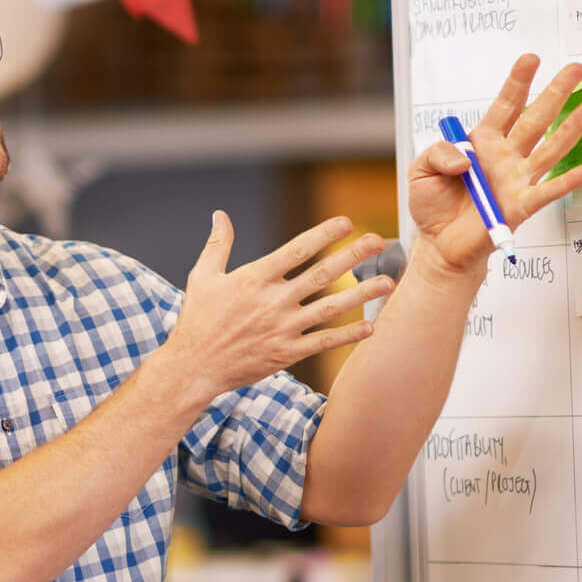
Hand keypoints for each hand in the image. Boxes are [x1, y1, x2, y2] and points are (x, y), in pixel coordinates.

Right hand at [163, 213, 395, 401]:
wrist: (194, 366)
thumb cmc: (197, 320)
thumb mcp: (202, 277)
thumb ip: (218, 244)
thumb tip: (220, 214)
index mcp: (254, 278)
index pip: (296, 250)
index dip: (324, 234)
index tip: (347, 223)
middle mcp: (273, 301)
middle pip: (321, 274)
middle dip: (353, 256)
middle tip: (379, 242)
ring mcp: (282, 328)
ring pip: (329, 308)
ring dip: (361, 294)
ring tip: (387, 282)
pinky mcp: (286, 353)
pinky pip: (323, 342)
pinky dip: (347, 335)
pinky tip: (369, 326)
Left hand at [408, 56, 581, 278]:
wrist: (438, 244)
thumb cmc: (433, 205)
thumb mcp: (421, 170)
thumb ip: (438, 154)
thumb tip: (466, 157)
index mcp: (482, 141)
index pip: (504, 106)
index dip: (517, 82)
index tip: (531, 59)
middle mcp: (505, 155)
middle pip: (536, 118)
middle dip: (556, 92)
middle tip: (577, 68)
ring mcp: (517, 179)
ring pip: (550, 148)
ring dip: (573, 126)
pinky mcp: (521, 206)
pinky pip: (548, 191)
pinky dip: (568, 182)